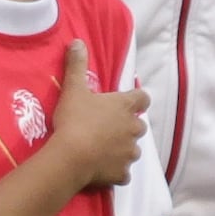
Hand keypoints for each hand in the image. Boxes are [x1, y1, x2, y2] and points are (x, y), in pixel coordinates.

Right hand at [39, 44, 149, 190]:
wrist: (71, 156)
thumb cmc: (74, 119)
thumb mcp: (73, 89)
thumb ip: (77, 65)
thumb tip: (78, 42)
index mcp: (125, 107)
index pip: (143, 98)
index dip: (136, 99)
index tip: (126, 101)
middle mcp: (134, 129)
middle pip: (139, 126)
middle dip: (127, 127)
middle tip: (106, 128)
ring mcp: (130, 153)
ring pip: (132, 150)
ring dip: (122, 149)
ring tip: (102, 150)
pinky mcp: (122, 173)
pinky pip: (123, 173)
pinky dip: (116, 172)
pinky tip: (103, 170)